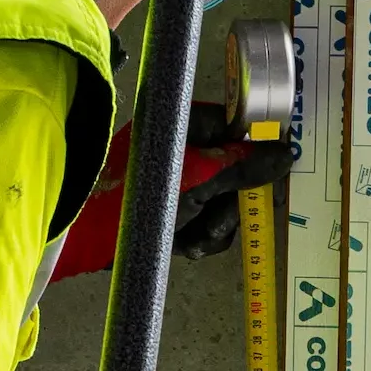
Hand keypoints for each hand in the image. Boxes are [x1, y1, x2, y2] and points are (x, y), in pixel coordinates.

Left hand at [51, 101, 292, 280]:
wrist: (85, 236)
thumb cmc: (139, 196)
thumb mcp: (198, 177)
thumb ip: (244, 165)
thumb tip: (285, 153)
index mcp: (186, 126)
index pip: (239, 132)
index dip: (255, 155)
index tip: (271, 176)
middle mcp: (183, 151)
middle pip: (236, 173)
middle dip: (229, 203)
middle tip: (215, 216)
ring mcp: (177, 184)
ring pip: (223, 204)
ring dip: (214, 226)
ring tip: (192, 234)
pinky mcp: (171, 214)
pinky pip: (204, 226)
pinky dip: (199, 239)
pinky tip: (183, 245)